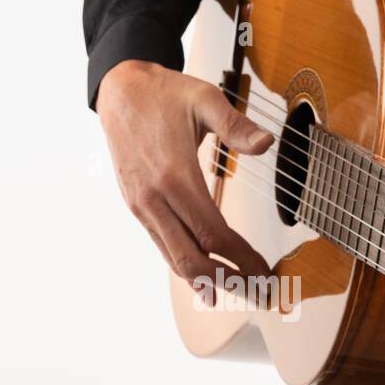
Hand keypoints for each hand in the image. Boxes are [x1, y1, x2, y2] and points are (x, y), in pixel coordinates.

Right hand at [96, 60, 274, 297]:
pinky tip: (206, 275)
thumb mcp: (204, 99)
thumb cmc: (163, 94)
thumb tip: (265, 143)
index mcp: (175, 175)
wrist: (119, 91)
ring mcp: (142, 206)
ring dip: (207, 281)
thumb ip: (236, 125)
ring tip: (238, 292)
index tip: (265, 272)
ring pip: (174, 258)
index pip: (213, 234)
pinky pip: (163, 245)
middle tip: (258, 293)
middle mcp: (155, 198)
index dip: (241, 259)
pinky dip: (186, 265)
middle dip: (228, 281)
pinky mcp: (137, 207)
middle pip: (192, 258)